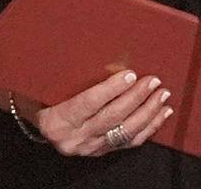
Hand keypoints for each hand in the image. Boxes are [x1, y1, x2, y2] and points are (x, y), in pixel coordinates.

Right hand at [25, 70, 173, 156]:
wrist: (38, 120)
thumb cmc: (43, 95)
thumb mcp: (48, 84)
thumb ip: (67, 74)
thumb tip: (98, 49)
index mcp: (56, 120)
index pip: (88, 104)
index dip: (111, 90)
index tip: (130, 75)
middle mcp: (73, 138)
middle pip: (111, 118)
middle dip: (136, 98)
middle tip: (153, 81)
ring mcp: (89, 148)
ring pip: (125, 133)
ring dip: (147, 112)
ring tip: (161, 95)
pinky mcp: (101, 151)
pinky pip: (130, 142)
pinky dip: (149, 127)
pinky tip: (161, 113)